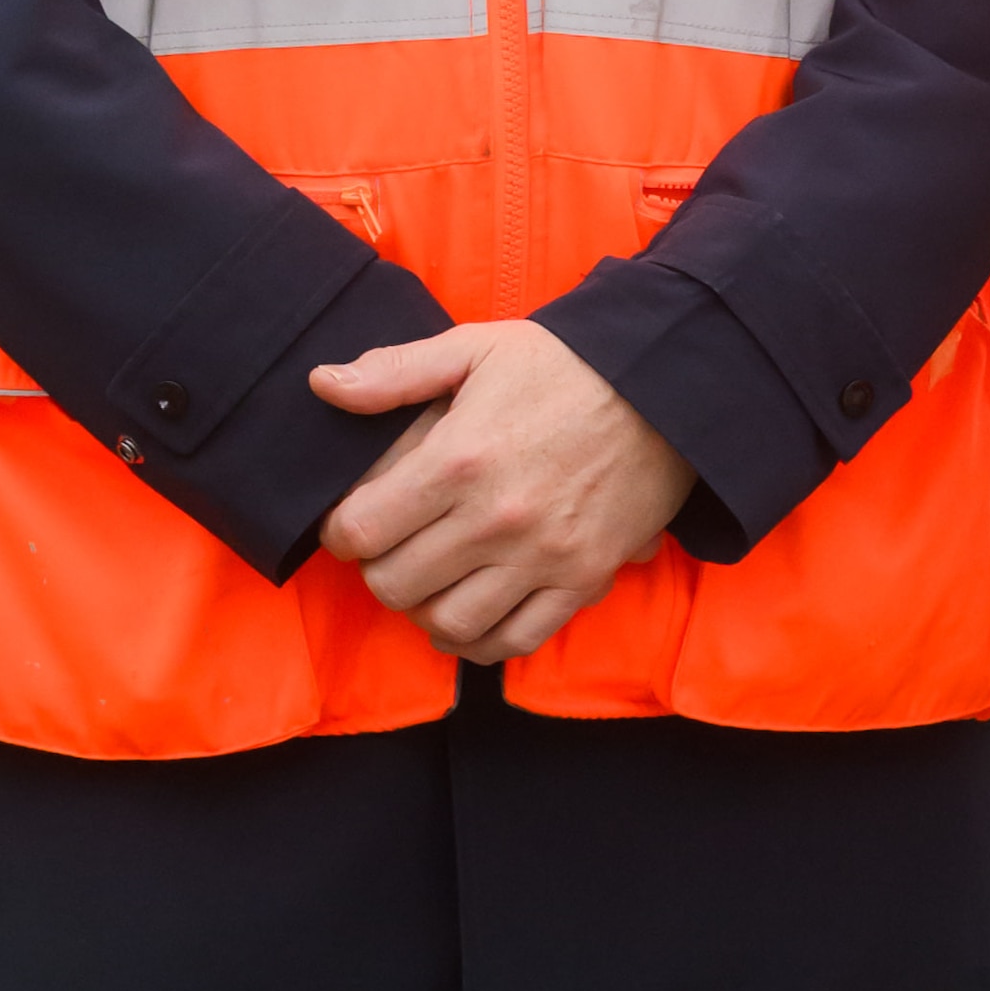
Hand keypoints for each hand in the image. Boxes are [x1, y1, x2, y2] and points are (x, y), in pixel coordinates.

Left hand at [312, 319, 694, 660]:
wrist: (666, 388)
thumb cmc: (565, 366)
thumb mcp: (476, 348)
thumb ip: (395, 372)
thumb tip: (323, 385)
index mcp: (459, 460)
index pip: (361, 530)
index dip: (341, 532)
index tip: (352, 523)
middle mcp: (496, 519)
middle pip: (395, 584)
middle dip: (379, 570)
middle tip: (390, 550)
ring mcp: (542, 557)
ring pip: (448, 621)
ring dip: (424, 609)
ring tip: (428, 584)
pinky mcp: (583, 580)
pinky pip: (515, 640)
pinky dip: (479, 642)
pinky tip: (466, 619)